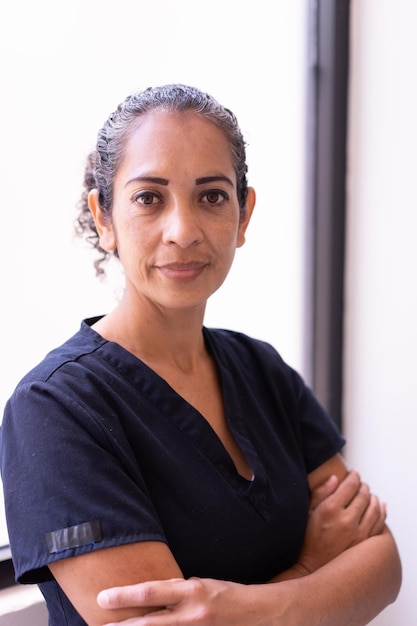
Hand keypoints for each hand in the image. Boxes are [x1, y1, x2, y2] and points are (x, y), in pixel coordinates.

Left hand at [97, 577, 265, 625]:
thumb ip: (175, 593)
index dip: (123, 596)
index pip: (151, 592)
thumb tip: (145, 598)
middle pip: (148, 625)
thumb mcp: (201, 585)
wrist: (261, 615)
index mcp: (192, 591)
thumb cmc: (227, 595)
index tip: (101, 598)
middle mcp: (193, 614)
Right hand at [297, 470, 386, 573]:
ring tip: (368, 494)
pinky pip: (380, 522)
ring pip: (374, 507)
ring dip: (373, 497)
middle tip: (360, 483)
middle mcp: (346, 520)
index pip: (350, 485)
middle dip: (363, 485)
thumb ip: (321, 493)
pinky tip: (378, 506)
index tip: (353, 473)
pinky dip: (381, 510)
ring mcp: (358, 533)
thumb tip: (335, 479)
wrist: (313, 567)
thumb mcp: (307, 512)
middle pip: (364, 494)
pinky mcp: (365, 543)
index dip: (354, 476)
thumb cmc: (308, 538)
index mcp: (330, 509)